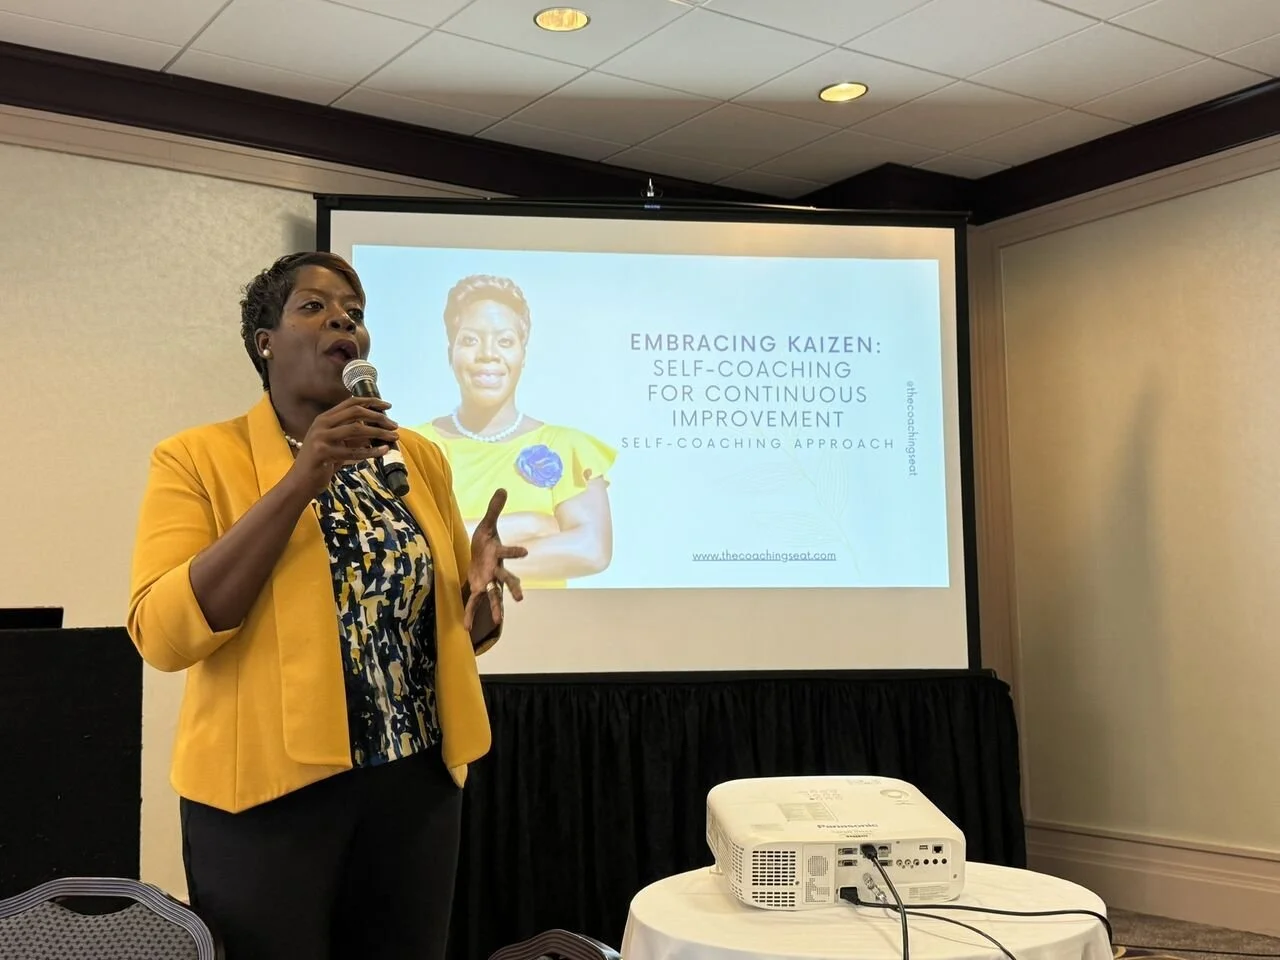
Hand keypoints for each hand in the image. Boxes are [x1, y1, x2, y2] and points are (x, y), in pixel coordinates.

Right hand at [288, 396, 397, 498]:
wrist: (301, 482)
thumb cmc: (321, 463)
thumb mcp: (336, 444)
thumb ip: (351, 434)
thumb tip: (377, 428)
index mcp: (324, 418)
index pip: (350, 403)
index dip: (371, 401)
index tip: (388, 406)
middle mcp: (321, 424)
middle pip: (356, 412)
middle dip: (378, 417)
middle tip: (394, 424)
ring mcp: (320, 438)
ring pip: (356, 429)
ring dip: (378, 432)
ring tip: (394, 436)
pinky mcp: (323, 453)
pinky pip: (353, 452)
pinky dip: (371, 451)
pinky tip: (383, 451)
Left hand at [464, 488, 527, 631]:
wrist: (479, 553)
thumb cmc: (486, 540)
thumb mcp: (488, 523)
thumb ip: (495, 508)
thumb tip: (502, 488)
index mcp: (499, 554)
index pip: (508, 552)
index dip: (515, 552)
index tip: (525, 552)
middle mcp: (496, 570)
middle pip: (507, 580)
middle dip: (513, 588)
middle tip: (521, 598)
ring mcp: (488, 581)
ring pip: (494, 595)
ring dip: (497, 607)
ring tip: (500, 621)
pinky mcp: (478, 587)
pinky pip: (474, 602)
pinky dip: (471, 613)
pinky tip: (466, 627)